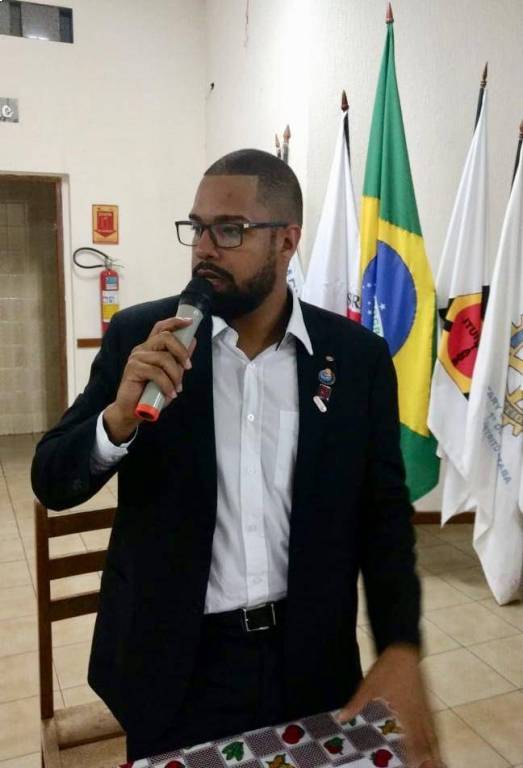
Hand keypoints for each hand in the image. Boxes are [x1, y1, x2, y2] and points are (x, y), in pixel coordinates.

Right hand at [104, 316, 196, 441]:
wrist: (132, 411)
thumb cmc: (151, 393)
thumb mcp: (170, 375)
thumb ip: (179, 360)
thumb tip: (192, 341)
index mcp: (150, 347)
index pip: (161, 328)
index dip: (175, 322)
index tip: (189, 322)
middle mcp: (142, 349)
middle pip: (165, 337)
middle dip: (181, 351)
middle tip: (188, 367)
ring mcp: (136, 358)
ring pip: (164, 358)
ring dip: (175, 375)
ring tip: (176, 389)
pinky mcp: (133, 369)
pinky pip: (156, 373)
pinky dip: (167, 385)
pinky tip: (170, 394)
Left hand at [336, 644, 444, 767]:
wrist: (404, 648)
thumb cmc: (387, 667)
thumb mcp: (369, 684)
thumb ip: (356, 703)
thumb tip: (341, 718)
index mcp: (405, 709)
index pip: (412, 737)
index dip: (415, 754)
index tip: (415, 766)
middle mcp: (418, 711)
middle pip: (427, 740)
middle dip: (430, 757)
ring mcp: (424, 706)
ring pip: (433, 733)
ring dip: (436, 750)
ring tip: (439, 764)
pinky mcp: (426, 701)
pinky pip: (434, 724)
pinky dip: (437, 737)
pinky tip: (438, 744)